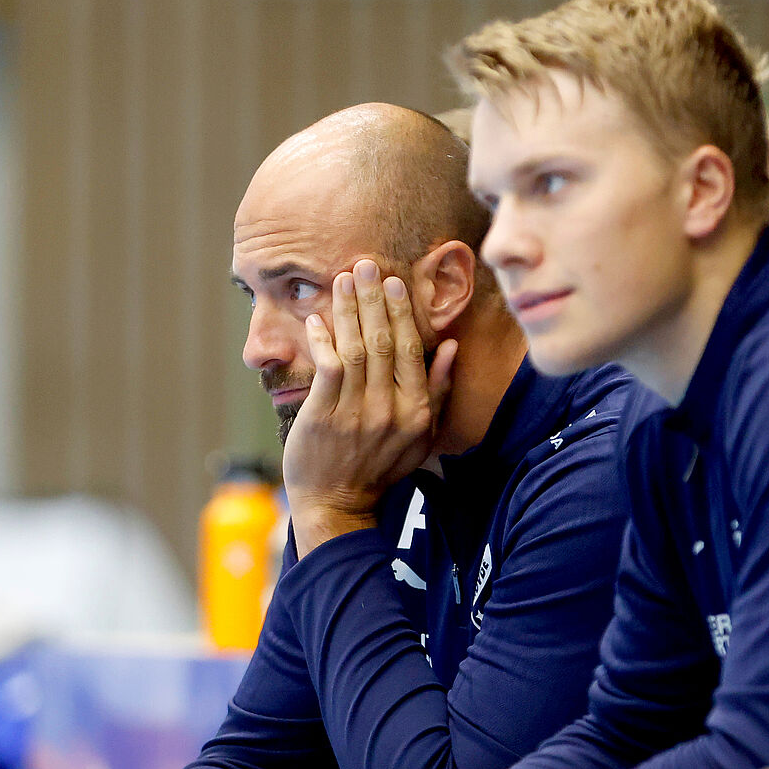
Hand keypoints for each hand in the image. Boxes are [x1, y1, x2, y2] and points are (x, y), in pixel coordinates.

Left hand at [283, 259, 457, 554]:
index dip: (401, 312)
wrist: (337, 503)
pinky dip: (323, 338)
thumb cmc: (378, 467)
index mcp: (416, 411)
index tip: (393, 282)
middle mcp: (389, 409)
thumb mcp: (421, 436)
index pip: (411, 349)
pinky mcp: (324, 415)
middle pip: (383, 341)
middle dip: (374, 298)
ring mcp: (356, 412)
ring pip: (355, 347)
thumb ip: (437, 392)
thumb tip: (450, 347)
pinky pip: (327, 365)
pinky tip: (318, 319)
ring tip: (343, 279)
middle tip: (365, 264)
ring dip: (349, 308)